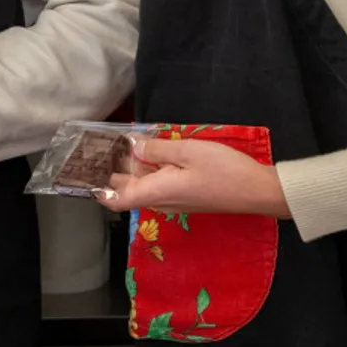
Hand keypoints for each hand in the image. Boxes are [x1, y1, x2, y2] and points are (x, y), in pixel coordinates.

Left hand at [96, 136, 289, 217]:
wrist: (260, 191)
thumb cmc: (224, 170)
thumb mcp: (188, 152)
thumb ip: (157, 151)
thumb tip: (132, 149)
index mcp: (156, 193)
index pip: (117, 200)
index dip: (99, 190)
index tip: (87, 174)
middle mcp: (161, 201)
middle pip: (128, 190)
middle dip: (113, 172)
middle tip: (101, 148)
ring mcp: (175, 200)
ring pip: (144, 185)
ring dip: (132, 169)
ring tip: (121, 144)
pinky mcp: (187, 196)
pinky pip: (160, 184)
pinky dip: (150, 169)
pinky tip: (152, 151)